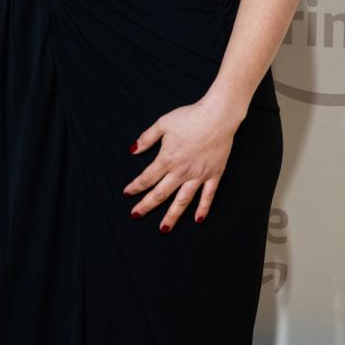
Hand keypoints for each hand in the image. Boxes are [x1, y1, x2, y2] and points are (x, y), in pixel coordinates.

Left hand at [123, 96, 242, 229]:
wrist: (218, 116)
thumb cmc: (189, 117)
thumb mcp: (162, 124)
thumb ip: (146, 139)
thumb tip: (132, 150)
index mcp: (167, 159)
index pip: (146, 178)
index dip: (135, 187)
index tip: (126, 194)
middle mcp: (181, 171)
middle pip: (160, 193)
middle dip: (146, 206)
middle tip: (135, 216)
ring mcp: (199, 175)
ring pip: (182, 200)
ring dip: (172, 216)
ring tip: (164, 229)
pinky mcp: (214, 174)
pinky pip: (208, 195)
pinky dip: (203, 208)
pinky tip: (198, 220)